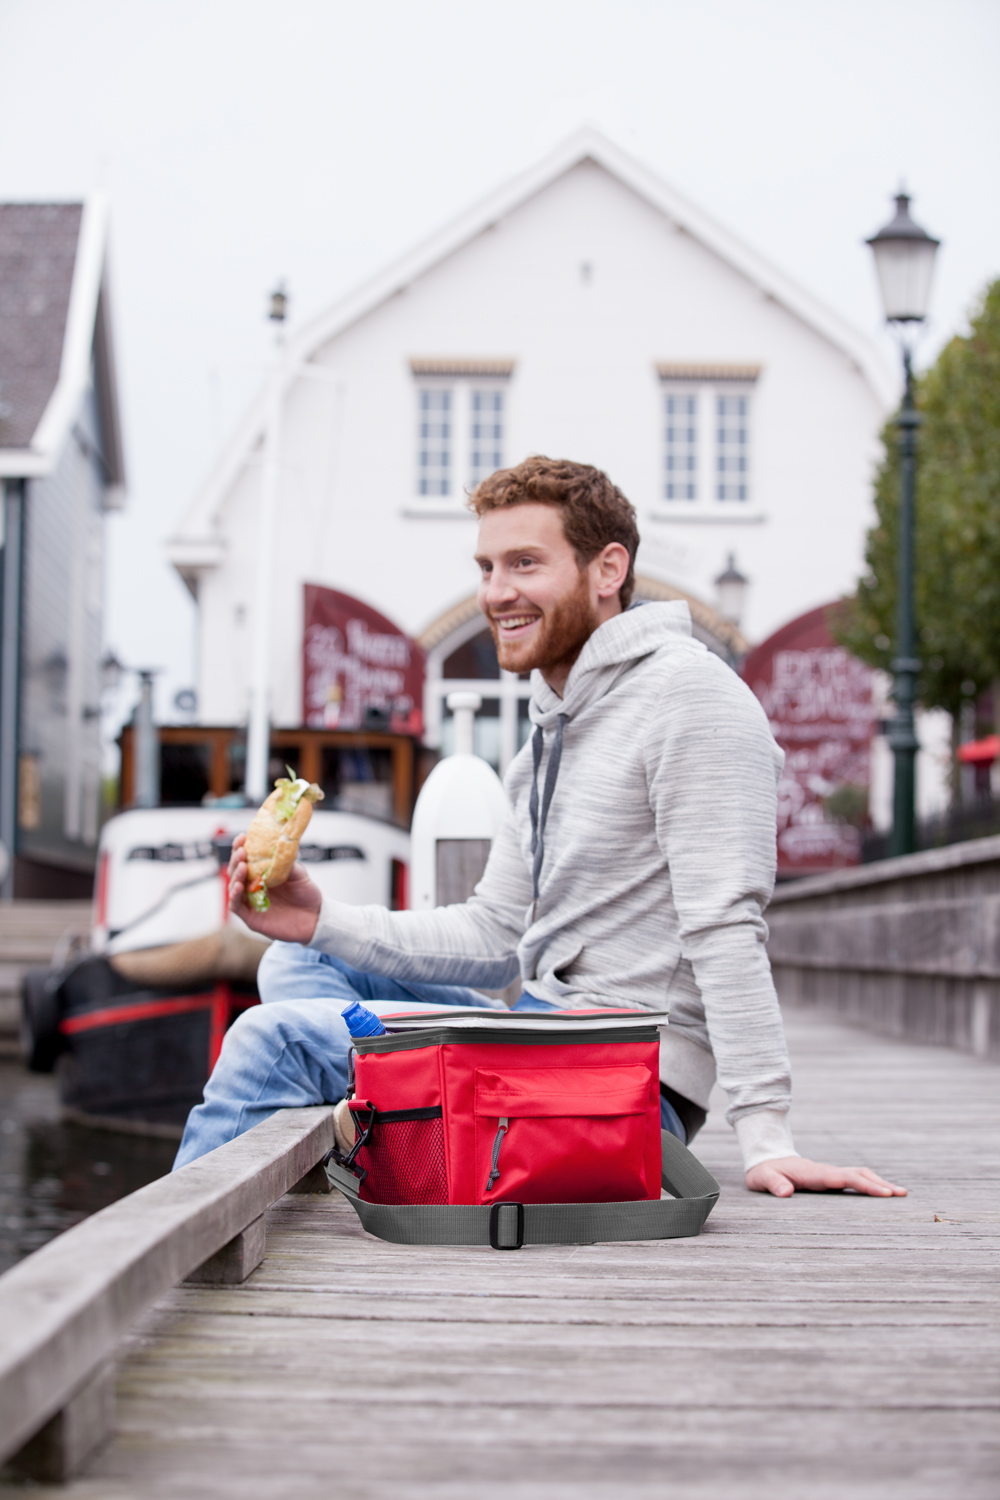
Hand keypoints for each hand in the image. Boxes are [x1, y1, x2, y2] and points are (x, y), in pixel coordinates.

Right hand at [228, 831, 320, 943]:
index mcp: (261, 874)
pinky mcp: (251, 918)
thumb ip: (286, 862)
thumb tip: (279, 844)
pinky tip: (239, 886)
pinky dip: (235, 895)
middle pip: (236, 871)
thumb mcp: (298, 874)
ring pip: (234, 887)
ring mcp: (250, 902)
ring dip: (235, 875)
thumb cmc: (306, 895)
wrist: (315, 918)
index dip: (241, 847)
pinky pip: (236, 906)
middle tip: (242, 851)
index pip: (246, 858)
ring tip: (242, 866)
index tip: (242, 837)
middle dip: (237, 859)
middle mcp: (253, 887)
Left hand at [745, 1156, 906, 1197]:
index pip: (844, 1178)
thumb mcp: (762, 1178)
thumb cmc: (764, 1172)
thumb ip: (773, 1184)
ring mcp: (830, 1174)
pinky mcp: (831, 1178)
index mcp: (814, 1173)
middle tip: (902, 1195)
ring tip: (901, 1194)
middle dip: (880, 1183)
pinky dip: (871, 1185)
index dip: (864, 1185)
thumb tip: (786, 1193)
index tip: (884, 1193)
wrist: (766, 1159)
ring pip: (859, 1175)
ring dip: (879, 1183)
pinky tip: (882, 1194)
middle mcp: (826, 1171)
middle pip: (858, 1174)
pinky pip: (854, 1180)